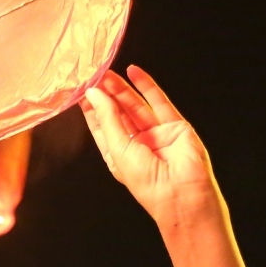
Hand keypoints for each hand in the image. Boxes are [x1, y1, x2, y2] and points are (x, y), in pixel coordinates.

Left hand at [81, 66, 219, 229]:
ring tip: (107, 72)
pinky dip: (147, 86)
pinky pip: (159, 102)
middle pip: (118, 114)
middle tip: (95, 75)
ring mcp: (156, 134)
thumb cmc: (148, 182)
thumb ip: (108, 118)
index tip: (83, 90)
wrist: (182, 194)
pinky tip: (134, 72)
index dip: (93, 109)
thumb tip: (94, 94)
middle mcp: (137, 145)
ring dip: (122, 89)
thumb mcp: (119, 149)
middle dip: (106, 95)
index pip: (102, 127)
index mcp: (119, 156)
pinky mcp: (175, 126)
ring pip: (136, 106)